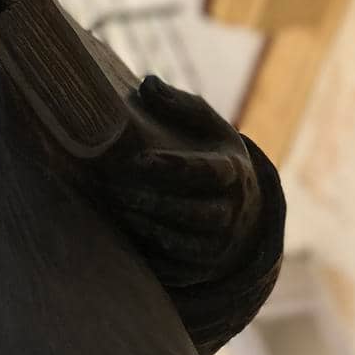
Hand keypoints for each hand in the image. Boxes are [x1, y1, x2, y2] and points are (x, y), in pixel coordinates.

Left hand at [93, 76, 261, 287]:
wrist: (239, 206)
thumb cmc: (211, 154)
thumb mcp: (206, 124)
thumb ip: (179, 104)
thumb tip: (147, 84)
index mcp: (233, 172)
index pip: (208, 173)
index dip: (175, 168)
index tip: (140, 160)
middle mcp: (234, 213)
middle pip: (198, 214)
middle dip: (156, 202)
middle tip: (116, 188)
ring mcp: (222, 245)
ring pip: (188, 245)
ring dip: (151, 229)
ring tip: (118, 210)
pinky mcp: (204, 268)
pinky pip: (179, 270)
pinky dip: (153, 257)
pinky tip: (126, 237)